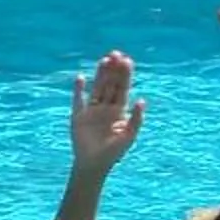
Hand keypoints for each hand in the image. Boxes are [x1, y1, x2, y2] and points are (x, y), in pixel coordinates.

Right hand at [69, 52, 143, 175]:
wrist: (94, 165)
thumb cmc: (113, 153)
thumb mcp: (128, 136)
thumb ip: (136, 119)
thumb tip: (142, 100)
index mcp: (119, 111)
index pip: (122, 88)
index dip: (125, 74)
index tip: (127, 60)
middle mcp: (106, 107)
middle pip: (110, 84)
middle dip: (113, 70)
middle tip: (116, 54)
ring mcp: (91, 111)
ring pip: (97, 88)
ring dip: (100, 74)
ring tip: (104, 60)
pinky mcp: (78, 116)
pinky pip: (78, 100)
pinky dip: (78, 90)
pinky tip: (81, 78)